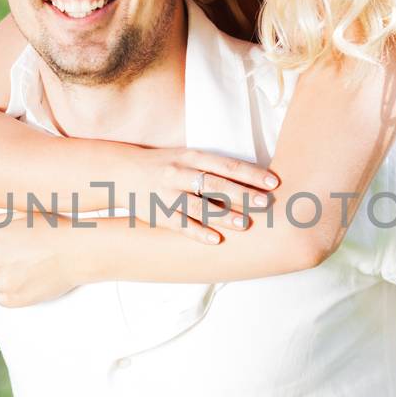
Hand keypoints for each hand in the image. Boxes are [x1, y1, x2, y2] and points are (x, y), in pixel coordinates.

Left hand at [0, 213, 82, 306]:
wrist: (78, 251)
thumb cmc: (55, 229)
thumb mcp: (26, 214)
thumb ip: (0, 221)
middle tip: (19, 258)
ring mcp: (4, 281)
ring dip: (0, 279)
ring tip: (21, 272)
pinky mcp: (15, 298)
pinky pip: (2, 300)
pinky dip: (11, 294)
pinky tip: (26, 284)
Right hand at [121, 147, 277, 240]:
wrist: (122, 172)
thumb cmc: (163, 165)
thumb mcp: (186, 157)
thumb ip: (212, 167)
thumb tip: (249, 178)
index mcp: (192, 156)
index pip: (227, 165)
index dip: (251, 173)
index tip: (273, 182)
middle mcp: (180, 172)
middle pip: (216, 184)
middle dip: (243, 194)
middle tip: (266, 204)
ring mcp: (169, 193)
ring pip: (199, 205)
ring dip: (223, 215)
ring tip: (245, 224)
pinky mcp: (159, 212)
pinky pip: (181, 224)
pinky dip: (199, 232)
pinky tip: (216, 240)